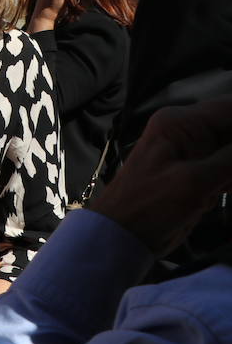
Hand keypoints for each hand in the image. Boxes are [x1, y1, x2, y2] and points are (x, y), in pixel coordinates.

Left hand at [92, 97, 231, 254]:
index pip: (231, 108)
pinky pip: (230, 166)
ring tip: (223, 186)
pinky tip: (229, 188)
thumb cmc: (148, 206)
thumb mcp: (194, 182)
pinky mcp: (199, 172)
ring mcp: (194, 151)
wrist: (122, 234)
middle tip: (230, 179)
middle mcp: (187, 130)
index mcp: (180, 123)